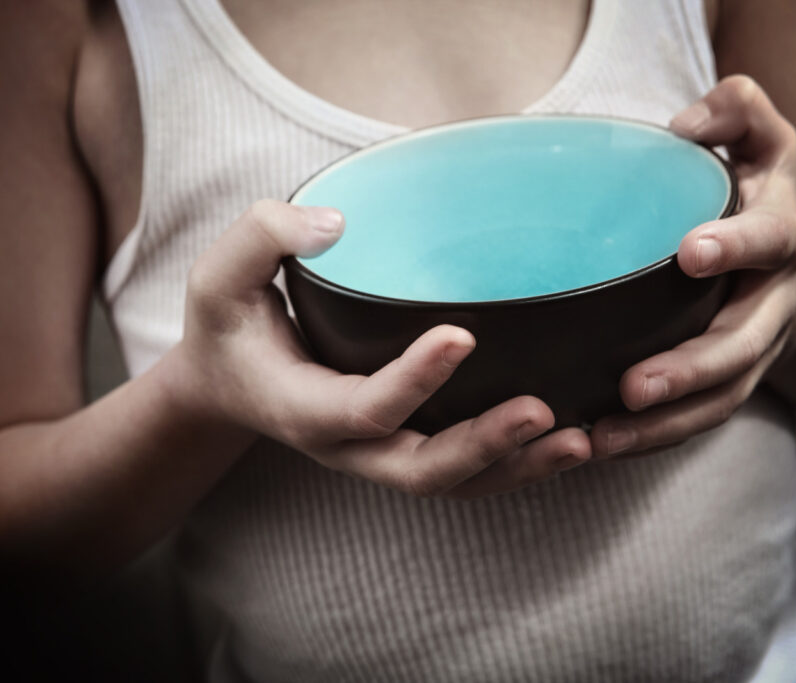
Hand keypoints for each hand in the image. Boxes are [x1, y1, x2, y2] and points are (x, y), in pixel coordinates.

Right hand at [174, 200, 591, 496]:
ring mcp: (378, 454)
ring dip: (516, 467)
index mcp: (302, 409)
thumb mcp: (216, 278)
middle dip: (484, 448)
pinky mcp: (402, 444)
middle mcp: (347, 445)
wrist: (227, 386)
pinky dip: (514, 462)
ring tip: (579, 442)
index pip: (363, 409)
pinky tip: (565, 438)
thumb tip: (336, 225)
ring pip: (454, 482)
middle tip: (543, 413)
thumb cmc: (227, 329)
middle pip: (422, 470)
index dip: (413, 379)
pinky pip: (463, 469)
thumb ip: (263, 237)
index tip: (462, 334)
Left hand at [589, 75, 795, 458]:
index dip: (736, 246)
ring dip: (663, 425)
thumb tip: (687, 124)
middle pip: (741, 346)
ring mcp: (751, 354)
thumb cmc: (759, 201)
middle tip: (634, 385)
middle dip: (691, 369)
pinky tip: (597, 445)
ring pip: (719, 401)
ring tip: (601, 438)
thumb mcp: (764, 143)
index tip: (689, 252)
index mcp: (779, 238)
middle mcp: (770, 304)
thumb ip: (738, 111)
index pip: (768, 241)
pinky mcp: (725, 387)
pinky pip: (696, 421)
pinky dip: (652, 439)